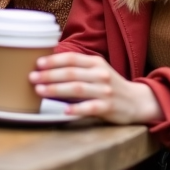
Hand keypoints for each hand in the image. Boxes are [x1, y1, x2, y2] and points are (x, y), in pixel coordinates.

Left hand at [29, 52, 164, 124]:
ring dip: (56, 89)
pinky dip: (77, 109)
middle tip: (32, 77)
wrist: (137, 101)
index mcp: (96, 63)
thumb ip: (78, 68)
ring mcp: (105, 91)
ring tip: (39, 91)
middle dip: (49, 75)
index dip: (53, 60)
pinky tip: (64, 110)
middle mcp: (101, 74)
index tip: (37, 63)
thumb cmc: (110, 85)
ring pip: (78, 88)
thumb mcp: (97, 70)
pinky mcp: (109, 107)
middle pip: (71, 73)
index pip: (72, 58)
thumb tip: (47, 67)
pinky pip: (90, 107)